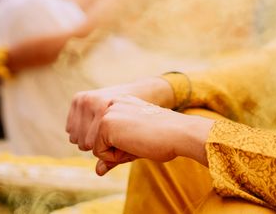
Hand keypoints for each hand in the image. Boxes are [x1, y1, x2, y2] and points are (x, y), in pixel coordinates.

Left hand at [85, 96, 214, 174]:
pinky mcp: (105, 123)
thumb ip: (113, 156)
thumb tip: (97, 171)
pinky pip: (99, 153)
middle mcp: (111, 104)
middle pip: (99, 141)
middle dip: (117, 150)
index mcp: (120, 103)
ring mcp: (107, 112)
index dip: (122, 146)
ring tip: (137, 142)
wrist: (179, 133)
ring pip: (97, 146)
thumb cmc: (162, 140)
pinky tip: (134, 144)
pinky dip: (115, 156)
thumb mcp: (134, 146)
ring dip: (116, 153)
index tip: (142, 136)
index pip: (106, 135)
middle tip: (140, 140)